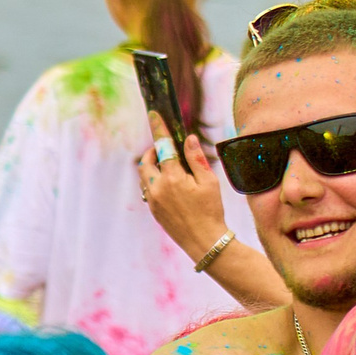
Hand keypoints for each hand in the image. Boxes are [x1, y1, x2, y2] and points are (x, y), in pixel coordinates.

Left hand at [137, 113, 230, 261]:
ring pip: (144, 176)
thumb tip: (188, 139)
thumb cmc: (211, 210)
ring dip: (152, 168)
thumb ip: (196, 159)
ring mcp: (152, 199)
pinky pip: (147, 189)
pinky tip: (170, 187)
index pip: (163, 147)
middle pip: (146, 161)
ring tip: (171, 170)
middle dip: (153, 152)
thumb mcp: (209, 182)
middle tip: (167, 152)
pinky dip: (154, 182)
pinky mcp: (152, 209)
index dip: (158, 129)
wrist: (204, 240)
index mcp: (172, 178)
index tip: (153, 114)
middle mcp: (157, 187)